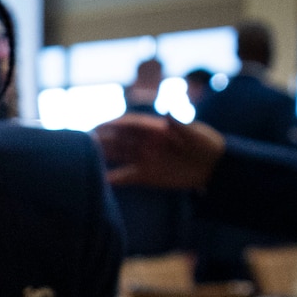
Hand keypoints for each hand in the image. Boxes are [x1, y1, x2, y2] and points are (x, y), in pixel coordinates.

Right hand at [94, 114, 225, 190]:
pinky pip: (125, 176)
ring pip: (118, 155)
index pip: (130, 124)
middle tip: (82, 141)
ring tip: (82, 158)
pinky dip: (113, 179)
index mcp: (155, 129)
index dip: (114, 124)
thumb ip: (181, 125)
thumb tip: (168, 114)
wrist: (214, 166)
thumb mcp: (196, 134)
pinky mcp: (146, 175)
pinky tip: (100, 181)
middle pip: (119, 139)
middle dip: (101, 139)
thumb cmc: (206, 144)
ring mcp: (144, 158)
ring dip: (101, 156)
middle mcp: (146, 142)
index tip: (100, 126)